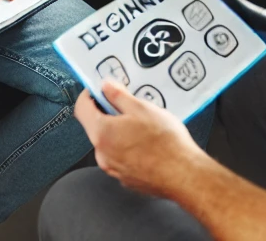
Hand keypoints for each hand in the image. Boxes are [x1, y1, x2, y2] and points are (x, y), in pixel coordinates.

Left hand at [74, 79, 206, 197]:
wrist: (184, 175)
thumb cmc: (165, 143)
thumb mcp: (141, 108)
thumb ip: (119, 95)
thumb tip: (106, 87)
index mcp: (102, 133)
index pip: (81, 108)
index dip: (89, 94)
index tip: (98, 89)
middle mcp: (103, 154)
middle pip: (96, 126)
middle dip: (109, 112)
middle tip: (128, 105)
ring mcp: (114, 169)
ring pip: (109, 142)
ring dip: (120, 130)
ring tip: (143, 125)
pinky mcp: (127, 178)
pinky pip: (120, 156)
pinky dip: (128, 146)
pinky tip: (147, 142)